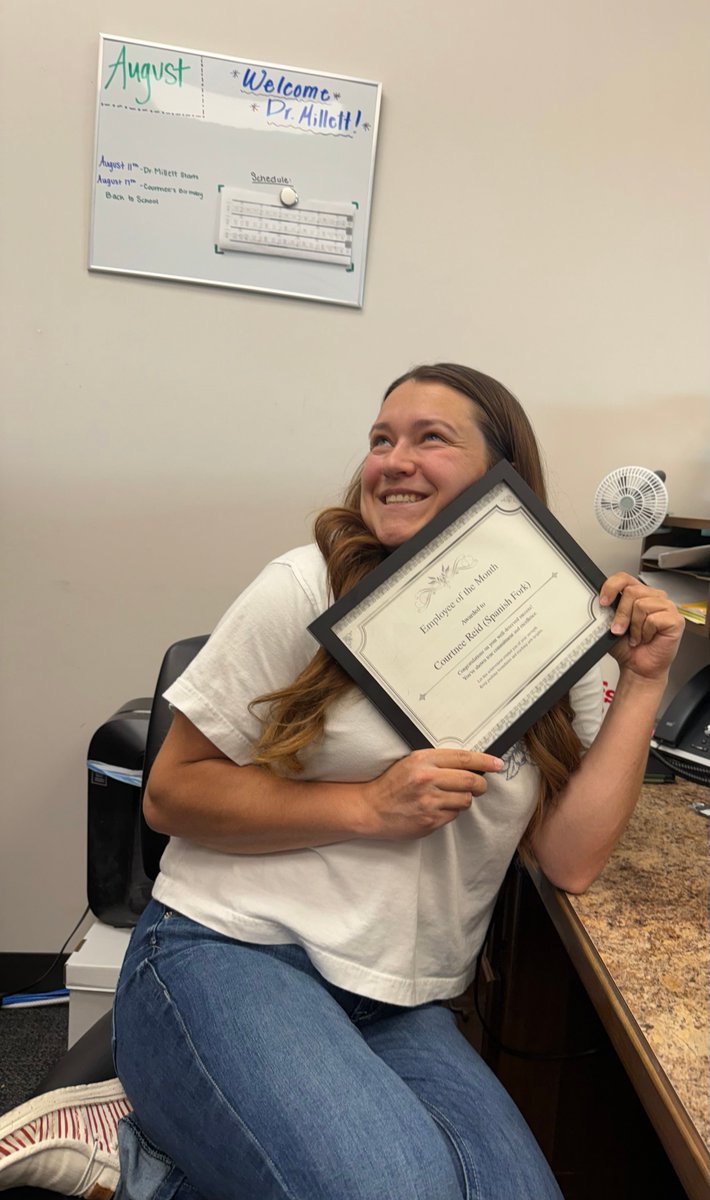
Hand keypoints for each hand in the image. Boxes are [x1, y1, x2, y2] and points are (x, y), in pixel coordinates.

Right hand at [362, 748, 504, 839]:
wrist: (371, 808)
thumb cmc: (392, 784)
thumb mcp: (412, 763)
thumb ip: (437, 762)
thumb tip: (469, 766)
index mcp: (423, 760)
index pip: (463, 758)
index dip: (485, 761)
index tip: (497, 764)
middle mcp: (427, 779)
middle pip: (470, 780)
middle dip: (481, 784)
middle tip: (480, 786)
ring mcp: (429, 801)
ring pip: (465, 800)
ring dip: (463, 800)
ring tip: (448, 799)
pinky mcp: (430, 820)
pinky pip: (453, 815)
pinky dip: (450, 813)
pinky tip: (435, 809)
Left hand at [600, 572, 683, 681]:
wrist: (638, 667)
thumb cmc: (627, 646)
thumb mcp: (610, 624)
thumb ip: (608, 610)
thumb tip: (600, 601)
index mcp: (639, 594)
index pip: (624, 578)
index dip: (611, 587)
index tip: (603, 602)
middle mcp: (654, 597)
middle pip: (631, 591)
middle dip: (621, 614)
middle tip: (618, 630)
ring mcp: (667, 606)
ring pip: (641, 605)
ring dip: (634, 627)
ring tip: (637, 636)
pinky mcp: (675, 619)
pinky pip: (653, 619)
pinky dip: (645, 632)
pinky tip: (648, 638)